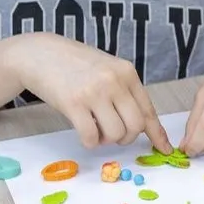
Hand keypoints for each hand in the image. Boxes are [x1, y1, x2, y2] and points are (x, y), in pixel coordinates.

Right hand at [4, 33, 170, 151]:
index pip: (148, 110)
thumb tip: (141, 124)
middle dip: (126, 138)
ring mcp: (95, 91)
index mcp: (127, 72)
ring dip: (106, 140)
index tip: (164, 149)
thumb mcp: (107, 69)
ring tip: (95, 130)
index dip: (157, 134)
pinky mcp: (73, 103)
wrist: (39, 53)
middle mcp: (115, 81)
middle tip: (113, 135)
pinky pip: (91, 136)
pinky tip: (84, 132)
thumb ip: (124, 91)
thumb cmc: (74, 64)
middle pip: (136, 126)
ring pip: (116, 133)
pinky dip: (90, 142)